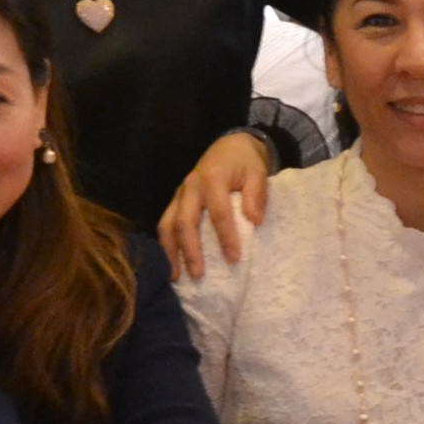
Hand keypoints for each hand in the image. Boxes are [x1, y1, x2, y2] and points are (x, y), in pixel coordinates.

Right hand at [158, 131, 274, 278]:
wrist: (229, 146)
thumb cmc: (244, 162)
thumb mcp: (257, 172)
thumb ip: (256, 194)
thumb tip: (255, 220)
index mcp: (212, 178)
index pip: (218, 212)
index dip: (225, 236)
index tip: (234, 259)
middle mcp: (190, 187)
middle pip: (185, 222)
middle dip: (190, 250)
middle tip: (198, 275)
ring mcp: (179, 194)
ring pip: (167, 225)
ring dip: (170, 252)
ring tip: (175, 277)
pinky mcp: (175, 201)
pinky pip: (165, 224)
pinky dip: (166, 245)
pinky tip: (170, 264)